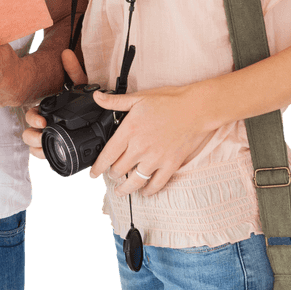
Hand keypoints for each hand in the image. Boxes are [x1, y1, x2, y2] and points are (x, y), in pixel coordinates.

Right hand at [22, 50, 86, 158]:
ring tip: (44, 148)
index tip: (42, 121)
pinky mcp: (60, 151)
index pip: (30, 114)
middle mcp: (46, 125)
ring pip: (34, 147)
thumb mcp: (82, 86)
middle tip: (42, 135)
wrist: (104, 120)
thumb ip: (74, 70)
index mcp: (48, 111)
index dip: (31, 118)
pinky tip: (52, 158)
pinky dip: (47, 159)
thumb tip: (66, 53)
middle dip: (31, 136)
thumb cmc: (89, 102)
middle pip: (28, 133)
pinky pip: (48, 157)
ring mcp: (52, 139)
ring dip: (36, 148)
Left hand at [89, 82, 213, 194]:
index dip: (98, 167)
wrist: (197, 108)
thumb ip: (115, 101)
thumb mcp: (139, 98)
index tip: (93, 173)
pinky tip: (144, 191)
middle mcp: (140, 148)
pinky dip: (148, 191)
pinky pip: (156, 185)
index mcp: (130, 131)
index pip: (107, 155)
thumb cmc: (170, 101)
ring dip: (125, 188)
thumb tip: (97, 97)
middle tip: (110, 176)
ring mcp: (156, 158)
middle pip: (119, 170)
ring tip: (120, 191)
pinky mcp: (171, 165)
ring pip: (134, 182)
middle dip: (112, 175)